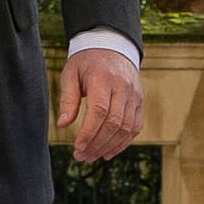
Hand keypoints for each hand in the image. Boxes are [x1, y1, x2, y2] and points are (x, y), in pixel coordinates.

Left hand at [57, 44, 142, 164]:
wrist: (112, 47)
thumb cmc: (87, 62)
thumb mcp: (70, 74)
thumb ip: (67, 99)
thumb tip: (63, 124)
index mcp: (103, 78)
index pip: (99, 110)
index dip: (89, 132)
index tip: (78, 147)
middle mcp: (123, 87)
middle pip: (114, 123)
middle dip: (97, 144)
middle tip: (82, 156)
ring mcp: (134, 95)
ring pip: (126, 128)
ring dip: (109, 147)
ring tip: (92, 156)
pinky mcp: (140, 101)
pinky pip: (135, 127)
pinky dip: (123, 143)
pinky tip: (108, 152)